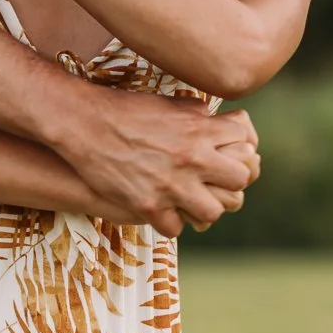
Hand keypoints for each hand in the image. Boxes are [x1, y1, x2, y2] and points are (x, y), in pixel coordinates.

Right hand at [48, 88, 260, 237]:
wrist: (85, 123)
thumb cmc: (128, 109)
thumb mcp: (171, 103)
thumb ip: (200, 115)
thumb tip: (221, 123)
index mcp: (200, 129)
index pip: (247, 146)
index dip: (240, 151)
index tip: (228, 155)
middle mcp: (192, 157)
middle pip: (239, 180)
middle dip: (229, 181)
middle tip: (213, 181)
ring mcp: (172, 184)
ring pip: (213, 211)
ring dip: (204, 207)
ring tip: (190, 200)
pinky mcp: (148, 205)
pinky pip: (176, 228)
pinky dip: (170, 222)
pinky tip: (163, 210)